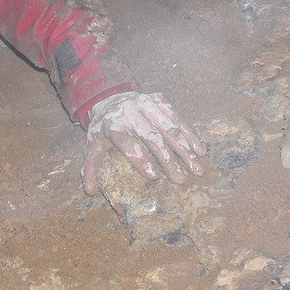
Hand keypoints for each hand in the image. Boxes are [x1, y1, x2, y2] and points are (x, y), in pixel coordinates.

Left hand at [82, 91, 205, 195]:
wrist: (110, 98)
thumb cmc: (105, 128)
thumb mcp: (93, 144)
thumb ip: (90, 167)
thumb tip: (89, 191)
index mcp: (112, 123)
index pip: (127, 142)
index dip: (140, 159)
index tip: (154, 177)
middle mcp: (129, 111)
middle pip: (151, 137)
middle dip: (168, 160)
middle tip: (180, 179)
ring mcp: (145, 102)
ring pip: (169, 128)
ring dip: (185, 150)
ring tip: (196, 169)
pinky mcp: (159, 98)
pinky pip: (177, 117)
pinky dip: (190, 134)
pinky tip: (199, 151)